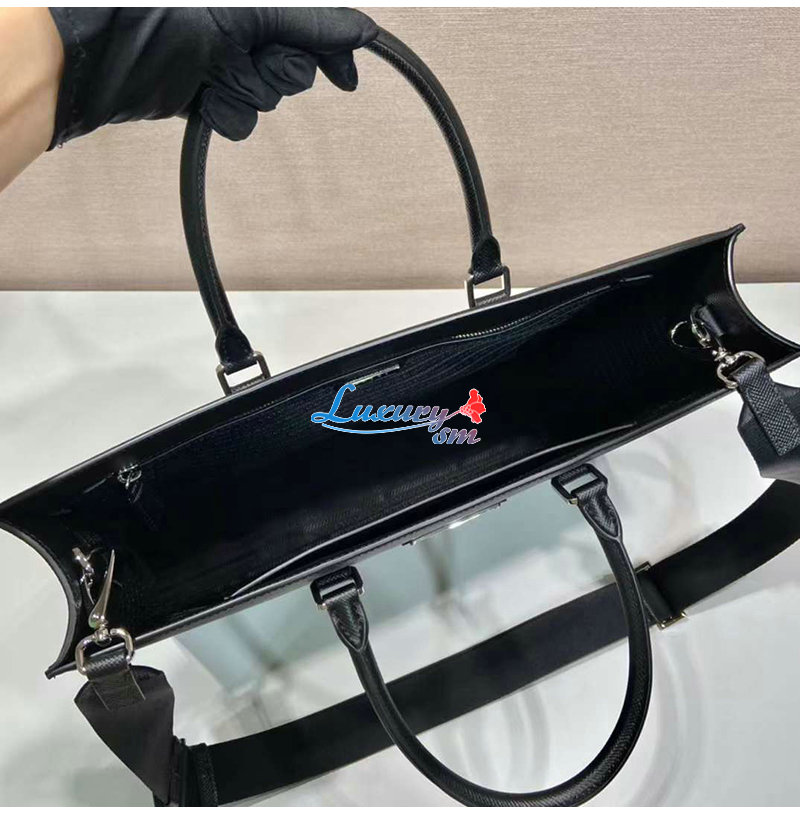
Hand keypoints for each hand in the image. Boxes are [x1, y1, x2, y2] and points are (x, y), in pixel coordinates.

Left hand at [47, 7, 377, 146]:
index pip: (312, 22)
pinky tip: (205, 99)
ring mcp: (221, 57)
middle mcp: (239, 22)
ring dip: (247, 91)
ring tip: (216, 74)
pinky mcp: (205, 90)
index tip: (345, 78)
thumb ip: (309, 21)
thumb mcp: (247, 10)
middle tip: (254, 58)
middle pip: (294, 64)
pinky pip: (240, 117)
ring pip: (268, 95)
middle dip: (278, 70)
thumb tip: (360, 29)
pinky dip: (227, 113)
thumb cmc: (154, 13)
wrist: (100, 56)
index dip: (332, 50)